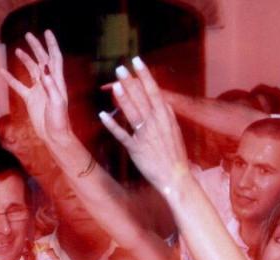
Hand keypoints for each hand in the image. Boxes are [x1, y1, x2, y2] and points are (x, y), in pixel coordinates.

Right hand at [0, 30, 74, 147]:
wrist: (53, 135)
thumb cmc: (59, 120)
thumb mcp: (57, 102)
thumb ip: (50, 86)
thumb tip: (43, 68)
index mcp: (57, 81)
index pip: (54, 58)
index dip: (51, 44)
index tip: (46, 32)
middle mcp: (48, 82)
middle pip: (42, 60)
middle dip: (36, 47)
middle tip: (28, 35)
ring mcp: (38, 90)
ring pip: (31, 70)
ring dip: (25, 59)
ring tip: (18, 49)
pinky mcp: (30, 99)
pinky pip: (19, 86)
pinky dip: (10, 79)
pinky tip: (2, 71)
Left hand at [99, 57, 192, 197]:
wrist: (176, 177)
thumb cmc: (175, 154)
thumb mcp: (174, 130)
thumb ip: (166, 115)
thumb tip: (161, 101)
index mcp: (165, 116)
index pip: (154, 90)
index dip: (144, 75)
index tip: (137, 61)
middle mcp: (156, 123)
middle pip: (142, 98)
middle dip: (131, 82)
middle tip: (120, 67)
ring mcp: (146, 135)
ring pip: (133, 113)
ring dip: (123, 98)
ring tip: (114, 84)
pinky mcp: (136, 149)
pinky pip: (122, 135)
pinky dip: (112, 125)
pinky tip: (102, 115)